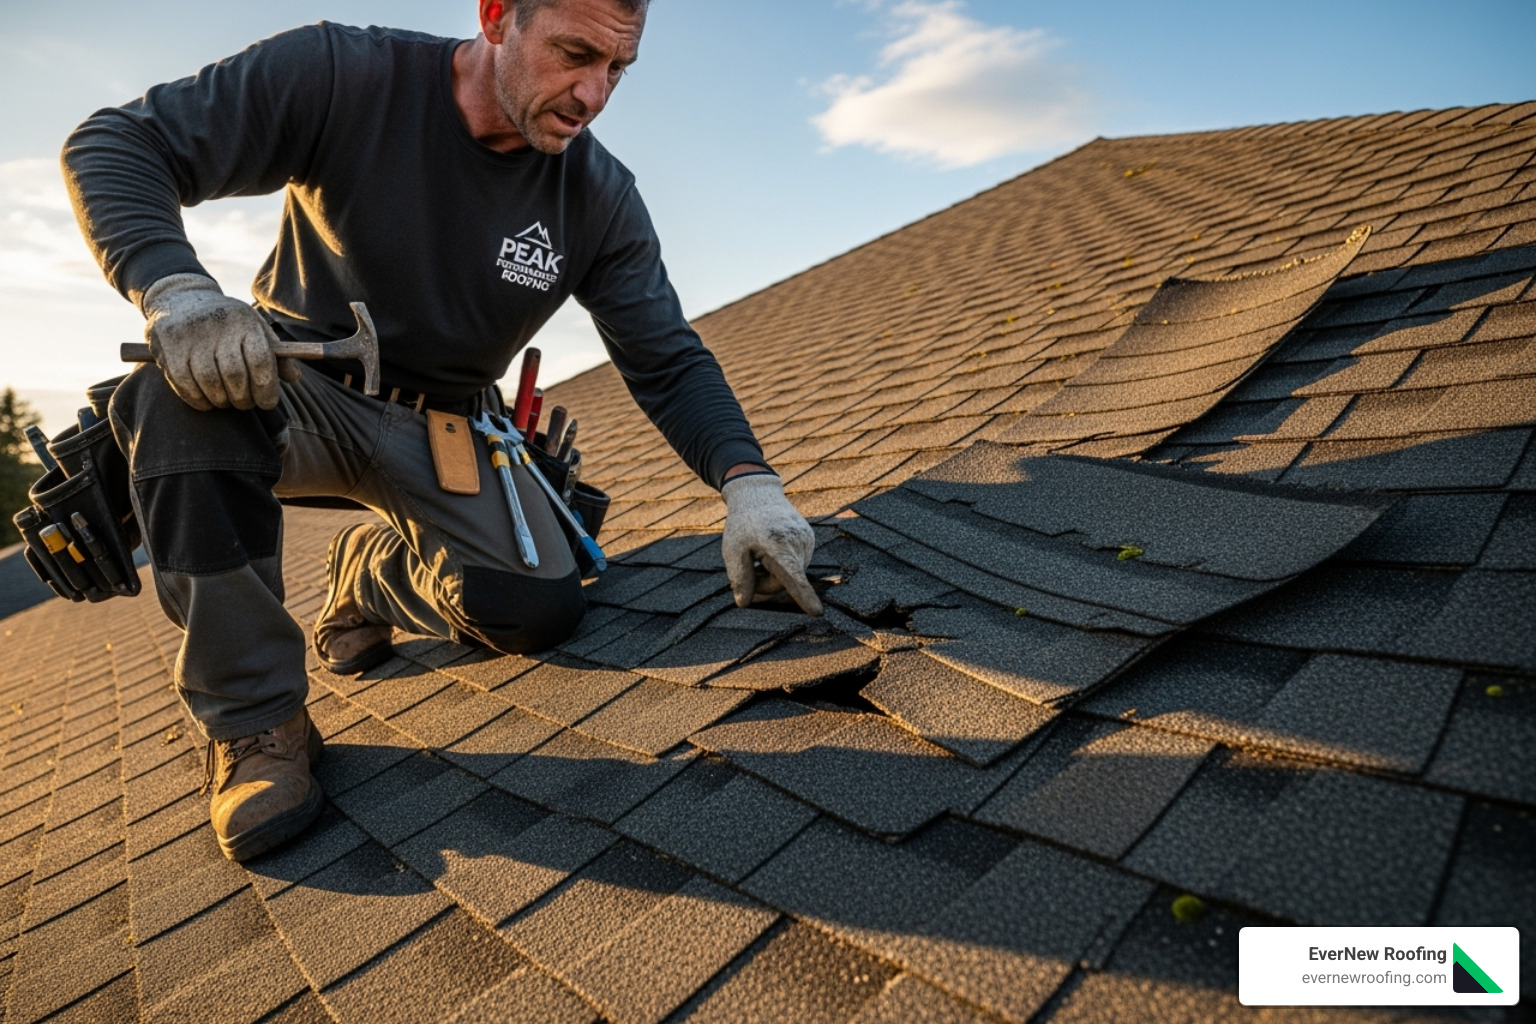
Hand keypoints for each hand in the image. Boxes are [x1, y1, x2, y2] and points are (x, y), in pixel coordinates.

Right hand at [141, 273, 299, 410]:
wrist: (181, 299)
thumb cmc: (228, 324)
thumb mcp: (254, 329)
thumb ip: (275, 354)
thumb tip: (294, 377)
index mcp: (244, 320)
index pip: (261, 359)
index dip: (266, 388)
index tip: (267, 403)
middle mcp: (217, 324)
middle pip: (235, 374)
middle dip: (243, 398)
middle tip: (245, 404)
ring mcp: (190, 334)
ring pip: (209, 381)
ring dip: (221, 400)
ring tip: (227, 402)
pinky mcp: (168, 344)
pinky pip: (184, 382)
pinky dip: (198, 399)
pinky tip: (207, 402)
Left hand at [720, 473, 821, 614]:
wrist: (758, 494)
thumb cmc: (743, 523)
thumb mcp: (733, 550)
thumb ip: (740, 578)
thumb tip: (744, 603)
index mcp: (778, 545)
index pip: (793, 577)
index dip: (804, 597)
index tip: (817, 613)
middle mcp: (798, 543)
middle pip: (784, 583)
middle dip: (765, 582)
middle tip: (750, 564)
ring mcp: (807, 541)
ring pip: (792, 575)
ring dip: (774, 573)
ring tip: (762, 552)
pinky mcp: (810, 539)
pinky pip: (796, 564)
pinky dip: (783, 563)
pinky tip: (773, 548)